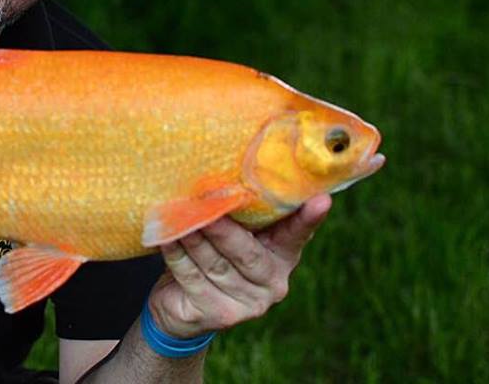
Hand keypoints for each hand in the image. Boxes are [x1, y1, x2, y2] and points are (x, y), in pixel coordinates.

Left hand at [147, 194, 331, 338]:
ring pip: (216, 264)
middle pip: (247, 253)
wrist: (183, 306)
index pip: (297, 235)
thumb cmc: (212, 255)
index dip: (308, 218)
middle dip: (222, 228)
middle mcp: (272, 283)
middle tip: (204, 202)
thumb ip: (239, 215)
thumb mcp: (233, 234)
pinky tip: (166, 238)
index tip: (322, 200)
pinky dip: (176, 255)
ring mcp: (247, 305)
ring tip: (176, 215)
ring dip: (192, 237)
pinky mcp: (218, 315)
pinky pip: (193, 278)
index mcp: (282, 256)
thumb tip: (226, 174)